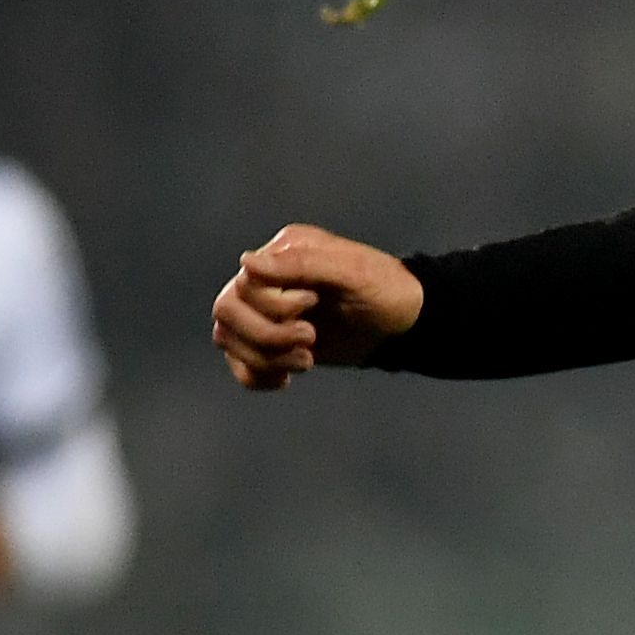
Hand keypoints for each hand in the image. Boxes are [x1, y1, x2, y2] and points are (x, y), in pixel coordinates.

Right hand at [214, 223, 423, 389]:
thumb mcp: (351, 273)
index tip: (315, 304)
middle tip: (311, 340)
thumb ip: (302, 265)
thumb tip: (246, 263)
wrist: (407, 325)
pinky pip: (239, 362)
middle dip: (267, 335)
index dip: (275, 306)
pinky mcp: (272, 341)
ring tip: (307, 360)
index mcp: (283, 253)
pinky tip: (284, 380)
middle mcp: (266, 280)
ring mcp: (265, 311)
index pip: (245, 285)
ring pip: (228, 338)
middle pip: (227, 312)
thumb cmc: (386, 291)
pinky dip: (254, 376)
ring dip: (264, 358)